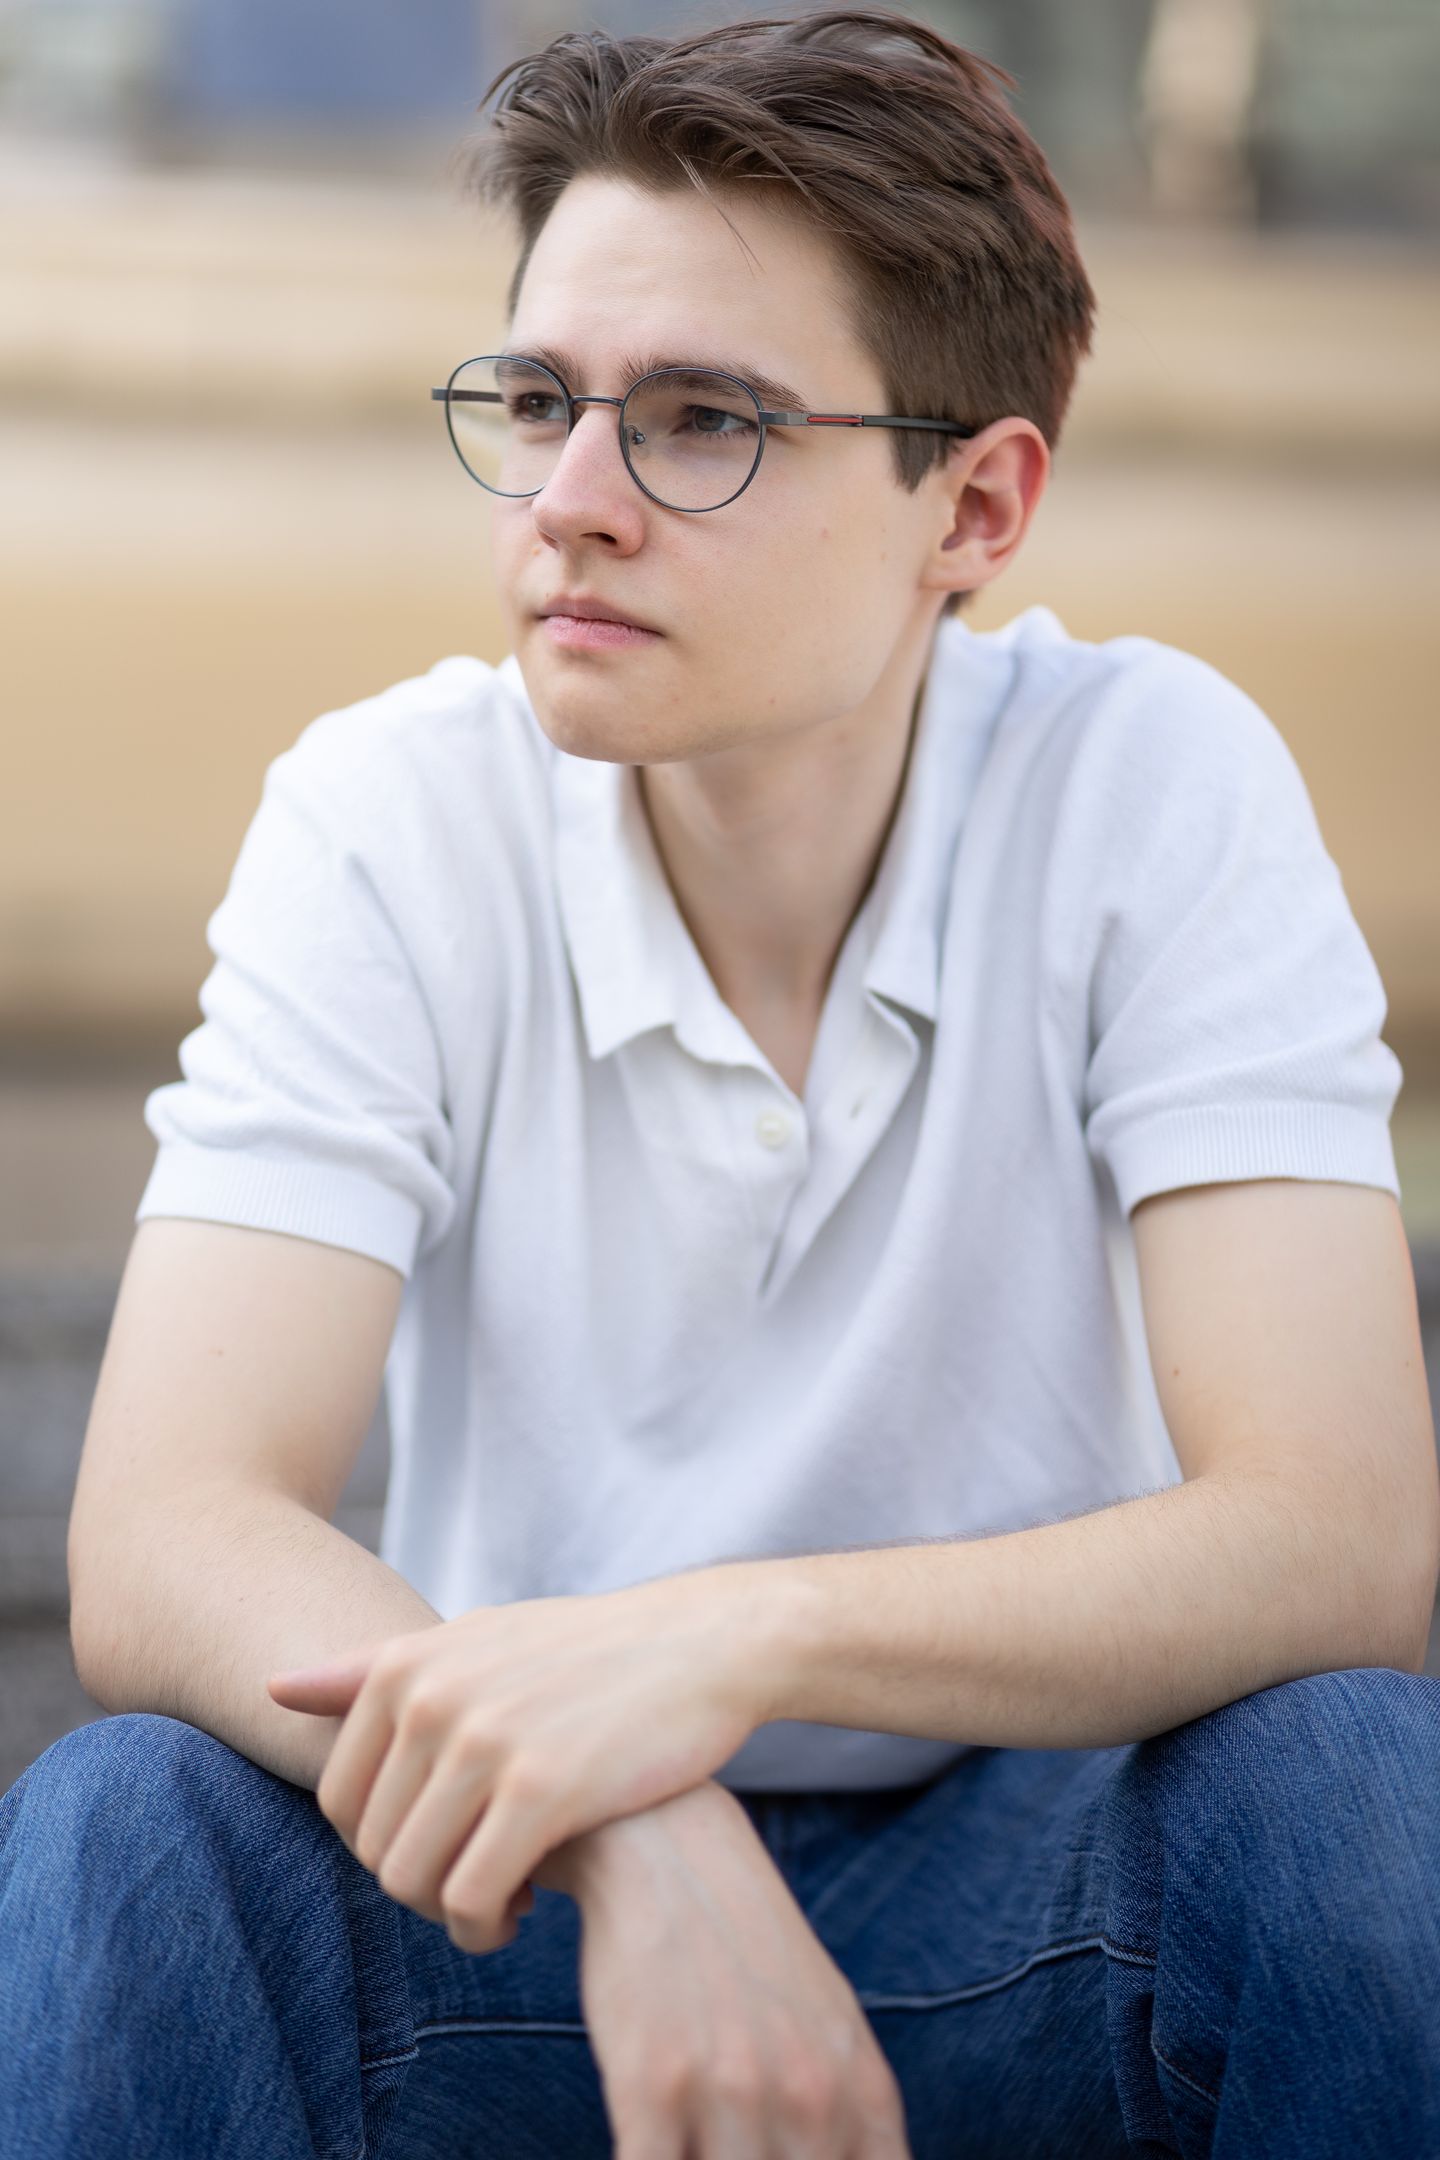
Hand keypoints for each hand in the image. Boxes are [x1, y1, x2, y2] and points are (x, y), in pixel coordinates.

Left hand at [264, 1569, 772, 1952]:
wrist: (698, 1646)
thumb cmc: (582, 1654)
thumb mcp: (475, 1640)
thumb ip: (371, 1669)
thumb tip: (272, 1686)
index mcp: (406, 1666)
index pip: (338, 1800)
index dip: (382, 1845)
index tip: (439, 1846)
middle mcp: (432, 1699)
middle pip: (372, 1849)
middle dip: (418, 1884)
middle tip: (476, 1879)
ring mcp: (485, 1743)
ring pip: (413, 1881)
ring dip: (450, 1912)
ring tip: (499, 1896)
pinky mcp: (542, 1791)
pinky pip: (472, 1898)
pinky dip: (485, 1925)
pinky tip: (522, 1908)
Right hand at [567, 1781, 912, 2158]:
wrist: (666, 1844)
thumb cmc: (742, 1947)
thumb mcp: (826, 2024)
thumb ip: (852, 2118)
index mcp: (860, 2089)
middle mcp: (810, 2096)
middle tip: (739, 2158)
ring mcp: (733, 2090)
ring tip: (694, 2152)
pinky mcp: (652, 2084)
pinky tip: (650, 2152)